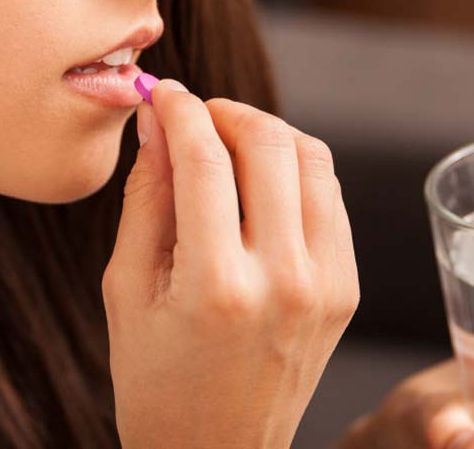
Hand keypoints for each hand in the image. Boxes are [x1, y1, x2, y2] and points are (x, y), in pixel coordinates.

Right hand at [104, 78, 361, 448]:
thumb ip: (146, 196)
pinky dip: (296, 173)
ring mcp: (326, 285)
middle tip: (194, 115)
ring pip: (312, 159)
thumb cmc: (155, 380)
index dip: (178, 109)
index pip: (203, 158)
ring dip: (267, 134)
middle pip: (269, 144)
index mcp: (217, 286)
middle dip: (225, 111)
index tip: (160, 92)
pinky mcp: (346, 289)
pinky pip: (330, 198)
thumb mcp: (127, 288)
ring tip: (227, 144)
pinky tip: (259, 184)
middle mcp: (284, 281)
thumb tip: (156, 118)